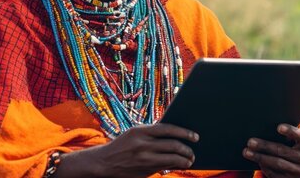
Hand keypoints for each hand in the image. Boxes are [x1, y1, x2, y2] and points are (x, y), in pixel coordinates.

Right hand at [56, 123, 198, 177]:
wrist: (104, 162)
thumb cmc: (123, 145)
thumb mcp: (134, 134)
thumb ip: (152, 133)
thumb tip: (176, 135)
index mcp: (140, 131)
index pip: (168, 129)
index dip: (184, 132)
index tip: (195, 136)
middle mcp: (142, 144)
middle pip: (172, 145)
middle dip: (186, 149)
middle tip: (193, 151)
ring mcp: (144, 159)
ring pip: (171, 159)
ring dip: (184, 160)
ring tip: (190, 159)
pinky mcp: (145, 170)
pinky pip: (165, 168)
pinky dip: (175, 166)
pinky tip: (180, 165)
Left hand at [243, 124, 299, 177]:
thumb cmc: (299, 147)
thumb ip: (293, 130)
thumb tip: (277, 116)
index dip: (291, 131)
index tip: (278, 127)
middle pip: (284, 151)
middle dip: (265, 146)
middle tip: (250, 141)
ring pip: (278, 164)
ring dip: (260, 157)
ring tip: (247, 152)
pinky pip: (276, 174)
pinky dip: (264, 167)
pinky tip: (256, 161)